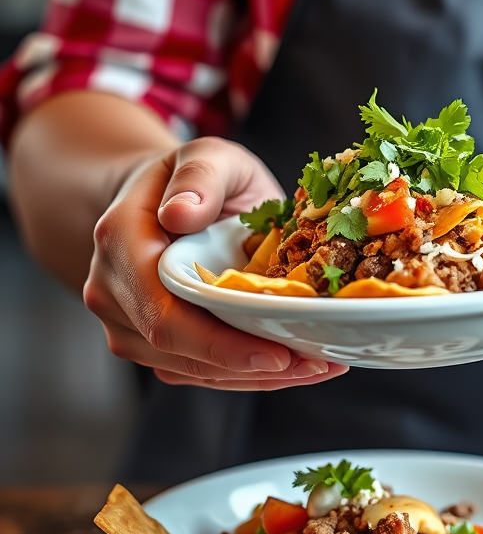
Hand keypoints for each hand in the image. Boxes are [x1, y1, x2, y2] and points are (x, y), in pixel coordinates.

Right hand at [83, 137, 347, 389]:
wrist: (170, 200)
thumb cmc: (196, 178)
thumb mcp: (208, 156)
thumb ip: (200, 176)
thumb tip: (181, 214)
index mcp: (121, 242)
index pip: (164, 313)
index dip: (220, 344)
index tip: (276, 353)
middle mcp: (112, 291)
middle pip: (180, 352)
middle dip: (254, 367)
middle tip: (320, 363)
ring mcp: (128, 324)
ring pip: (194, 371)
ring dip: (260, 377)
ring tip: (320, 365)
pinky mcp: (154, 345)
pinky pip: (203, 372)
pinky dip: (252, 374)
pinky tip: (299, 365)